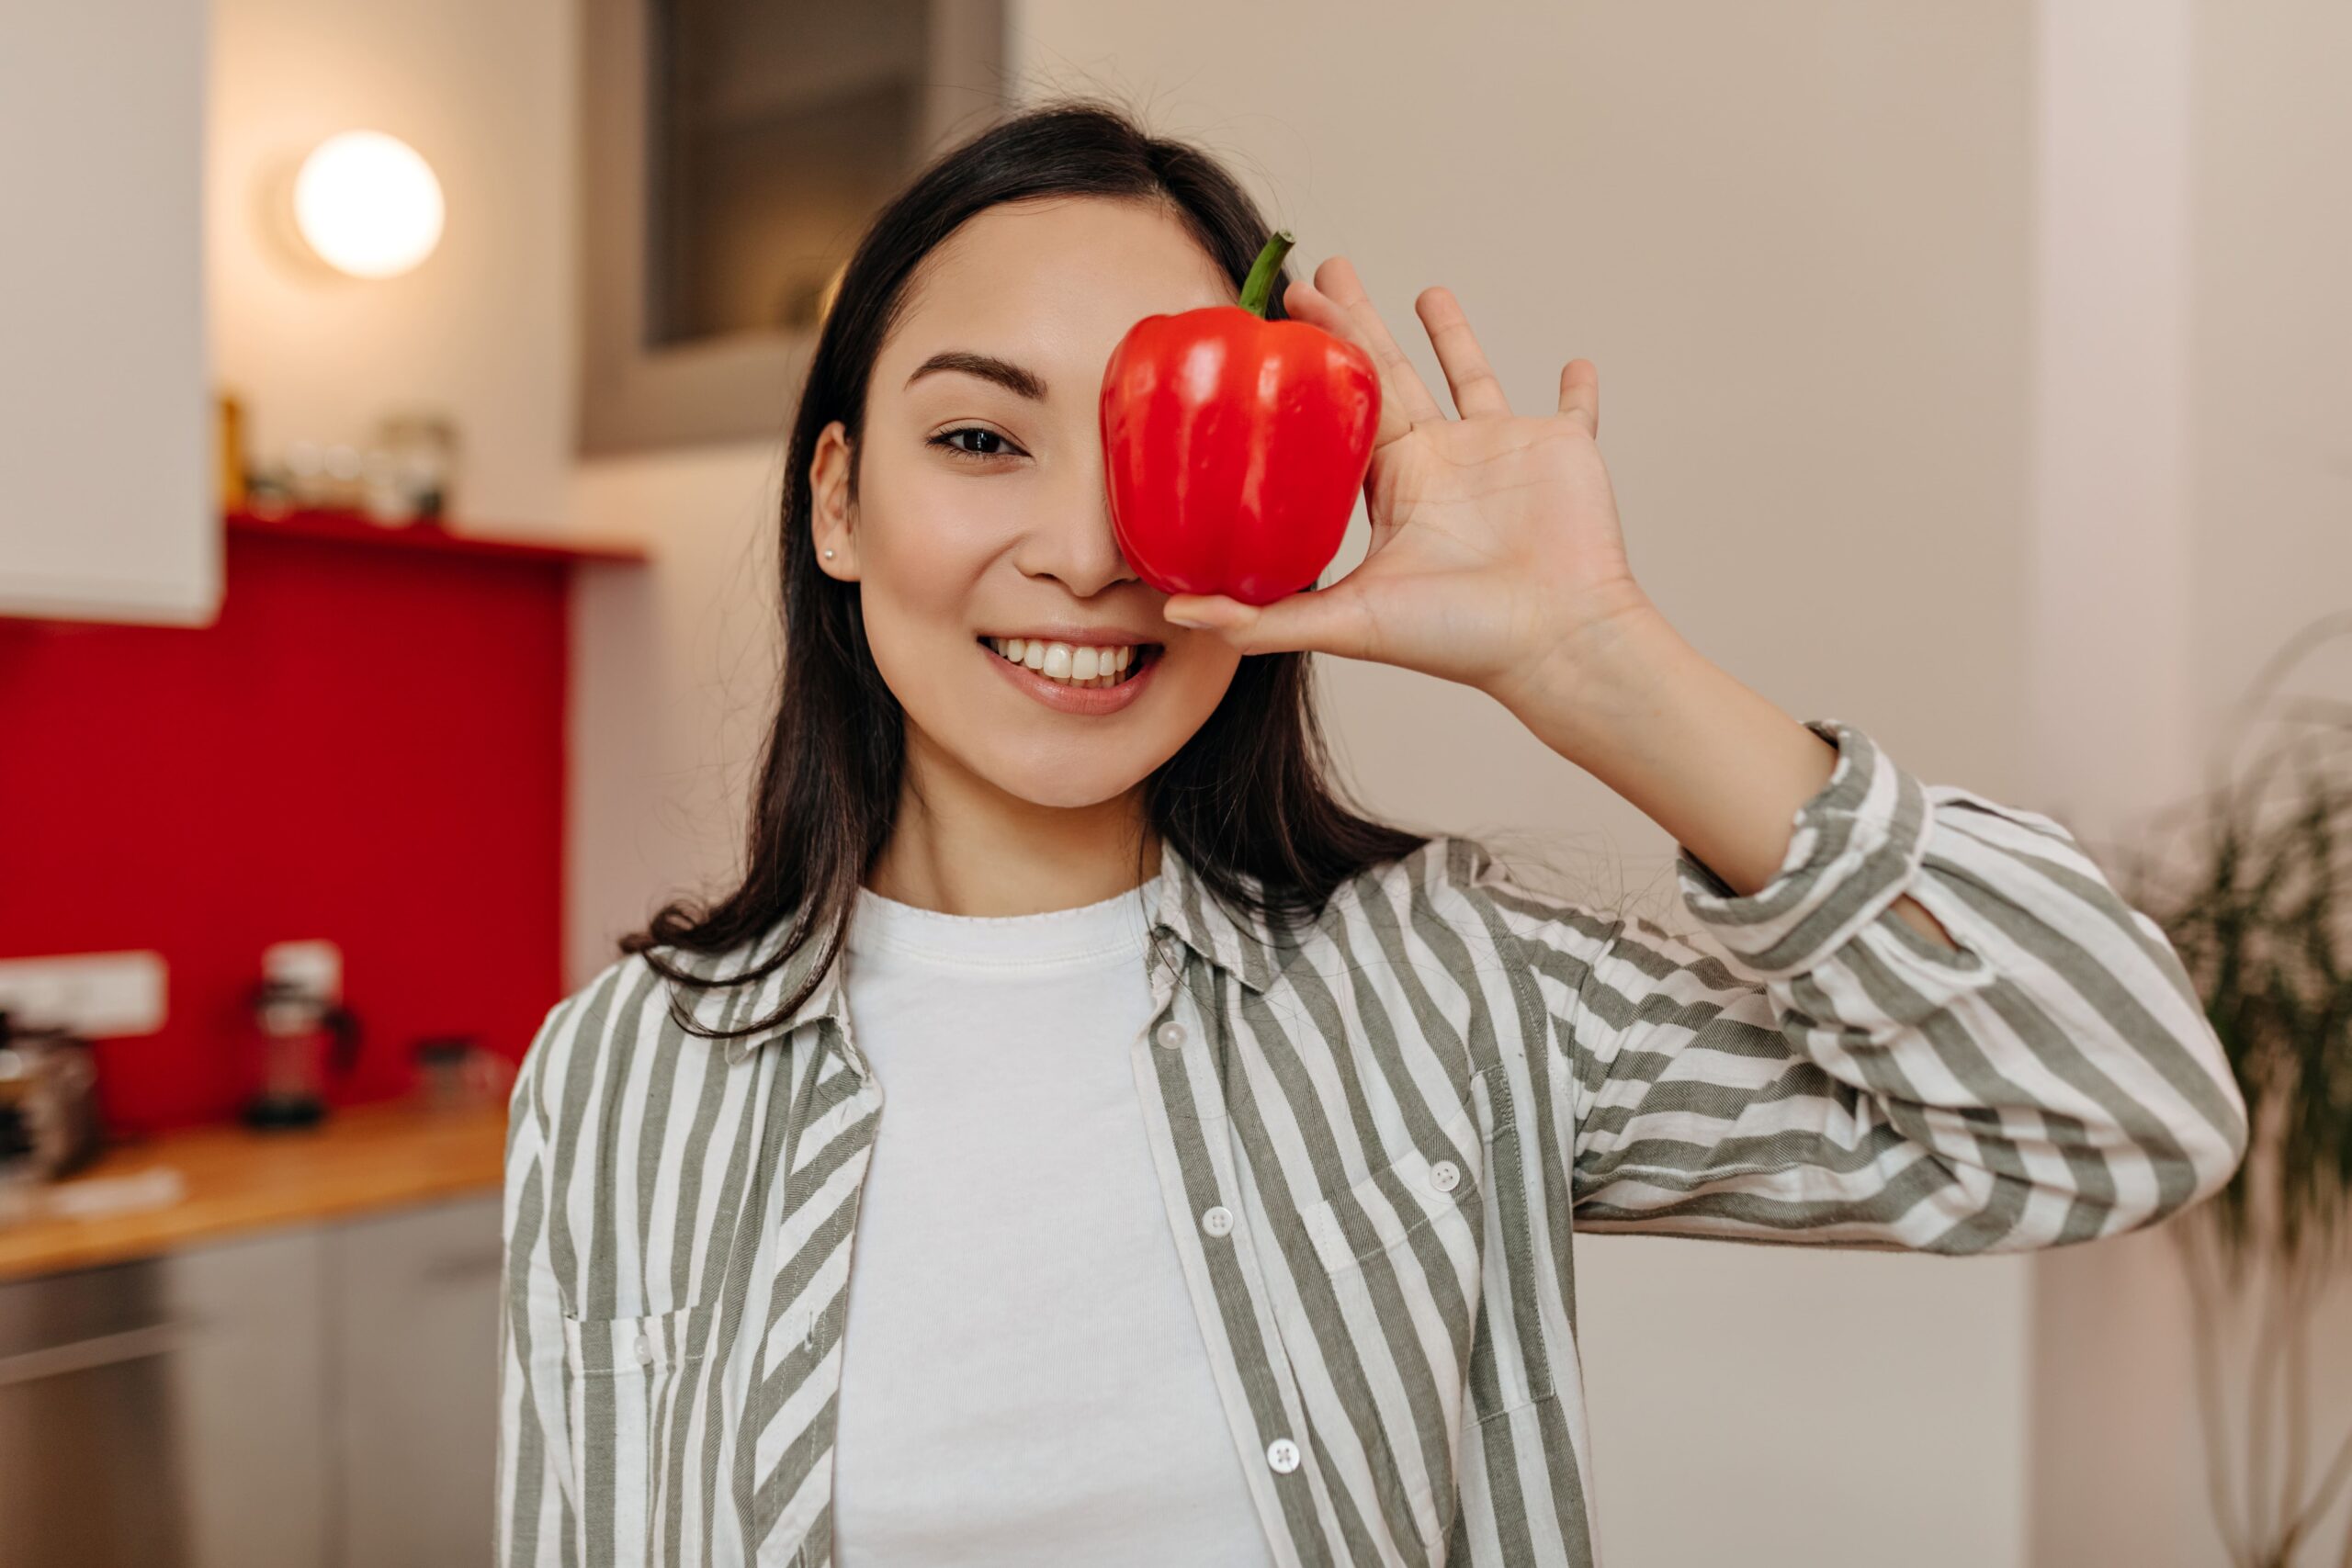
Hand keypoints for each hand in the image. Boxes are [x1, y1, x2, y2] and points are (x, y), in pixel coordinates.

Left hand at [1159, 255, 1656, 709]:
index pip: (1339, 418)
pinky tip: (1579, 364)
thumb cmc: (1460, 640)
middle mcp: (1441, 468)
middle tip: (1319, 271)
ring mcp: (1501, 455)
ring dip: (1451, 336)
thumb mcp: (1349, 624)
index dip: (1310, 374)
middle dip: (1355, 323)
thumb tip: (1176, 612)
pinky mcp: (1563, 449)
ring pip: (1470, 377)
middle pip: (1388, 377)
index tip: (1278, 325)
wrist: (1556, 641)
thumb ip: (1265, 618)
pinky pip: (1576, 410)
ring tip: (1427, 291)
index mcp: (1393, 493)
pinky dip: (1580, 390)